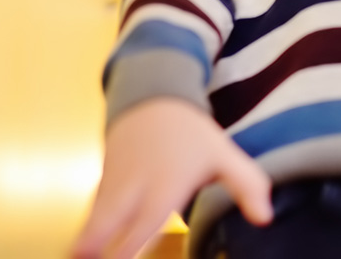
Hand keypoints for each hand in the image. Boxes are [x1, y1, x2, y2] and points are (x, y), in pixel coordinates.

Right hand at [70, 97, 272, 258]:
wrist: (151, 97)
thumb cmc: (190, 134)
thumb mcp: (223, 154)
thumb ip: (246, 185)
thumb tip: (265, 218)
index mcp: (166, 184)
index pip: (147, 220)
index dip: (130, 243)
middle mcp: (136, 186)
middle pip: (109, 218)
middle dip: (93, 239)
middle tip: (78, 257)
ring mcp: (115, 183)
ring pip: (96, 214)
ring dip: (86, 237)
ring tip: (75, 255)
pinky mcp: (103, 182)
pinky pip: (93, 208)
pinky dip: (88, 227)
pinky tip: (80, 248)